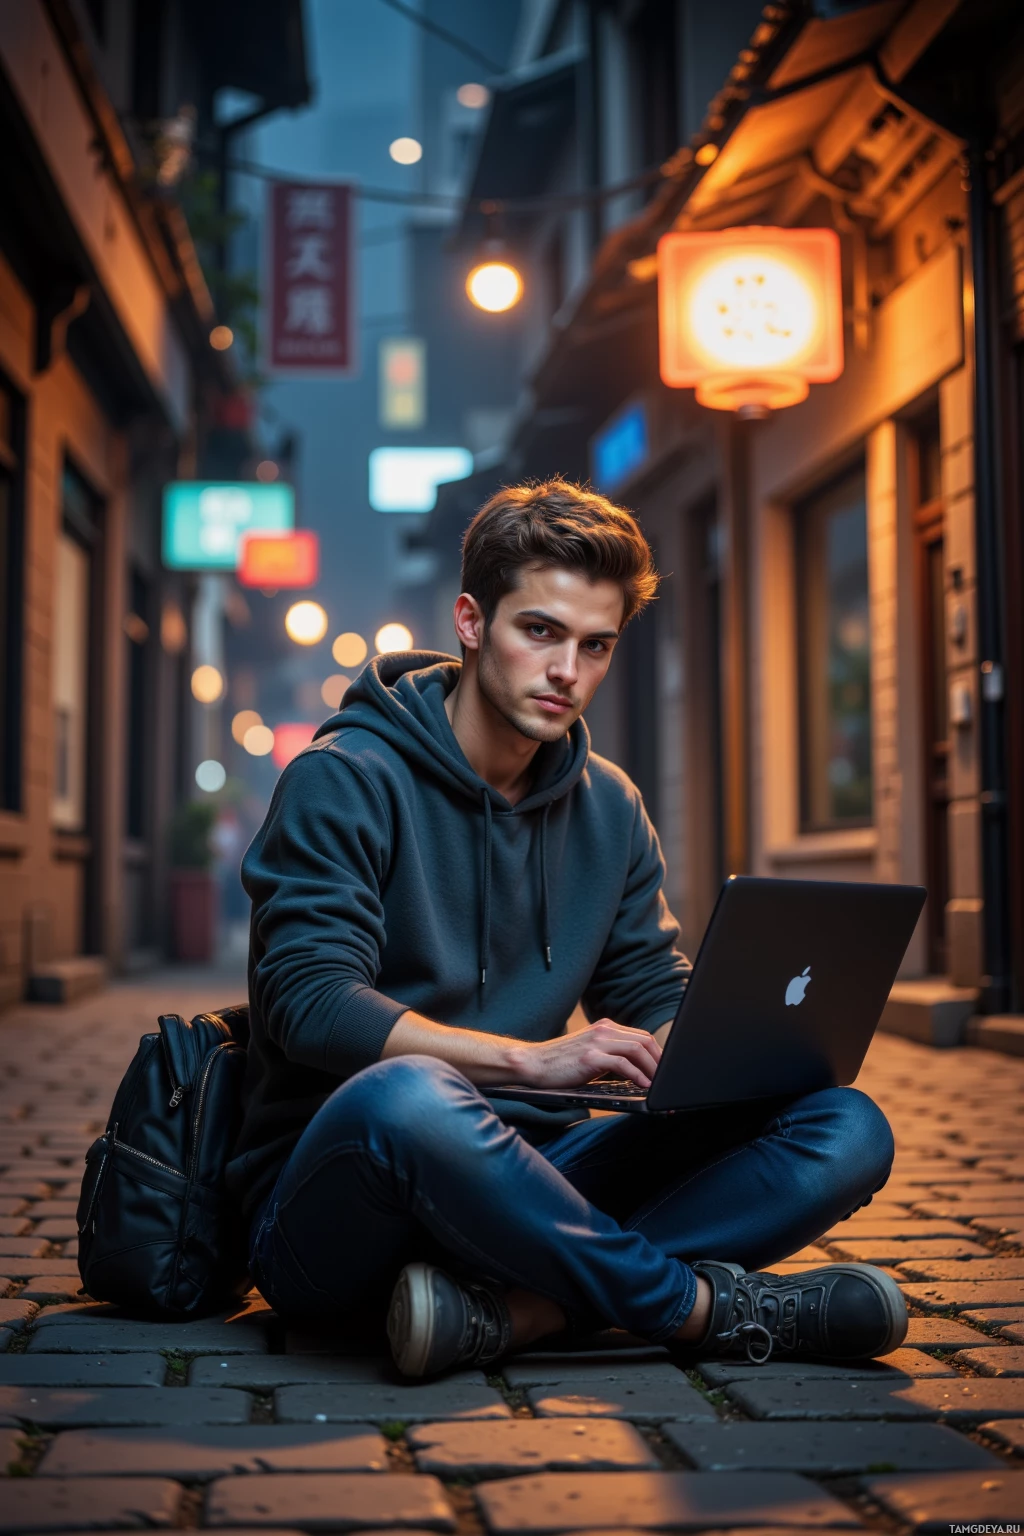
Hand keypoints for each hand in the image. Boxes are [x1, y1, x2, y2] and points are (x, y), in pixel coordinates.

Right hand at [507, 1019, 661, 1089]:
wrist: (533, 1063)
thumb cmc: (561, 1062)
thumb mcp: (590, 1051)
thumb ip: (611, 1052)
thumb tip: (637, 1069)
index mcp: (605, 1027)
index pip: (642, 1036)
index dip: (658, 1054)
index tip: (665, 1070)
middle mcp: (603, 1030)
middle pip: (644, 1041)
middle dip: (660, 1061)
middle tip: (667, 1079)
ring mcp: (596, 1042)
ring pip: (637, 1050)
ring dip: (653, 1068)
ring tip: (658, 1083)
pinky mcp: (590, 1057)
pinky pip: (622, 1064)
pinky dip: (637, 1074)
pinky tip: (642, 1085)